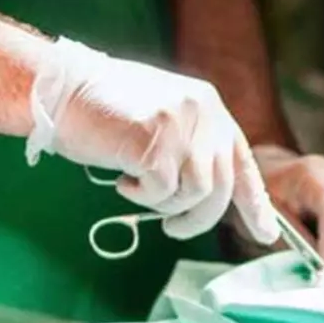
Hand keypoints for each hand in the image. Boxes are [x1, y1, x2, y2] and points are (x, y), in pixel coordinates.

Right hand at [25, 38, 280, 243]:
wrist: (58, 89)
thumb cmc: (103, 111)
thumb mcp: (163, 121)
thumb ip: (191, 149)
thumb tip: (210, 195)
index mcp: (209, 106)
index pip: (242, 161)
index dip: (255, 201)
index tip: (265, 233)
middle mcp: (203, 110)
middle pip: (222, 186)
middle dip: (199, 218)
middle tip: (173, 229)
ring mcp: (181, 124)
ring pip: (197, 193)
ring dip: (167, 206)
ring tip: (137, 190)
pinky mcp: (156, 141)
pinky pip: (163, 191)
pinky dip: (142, 196)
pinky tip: (123, 180)